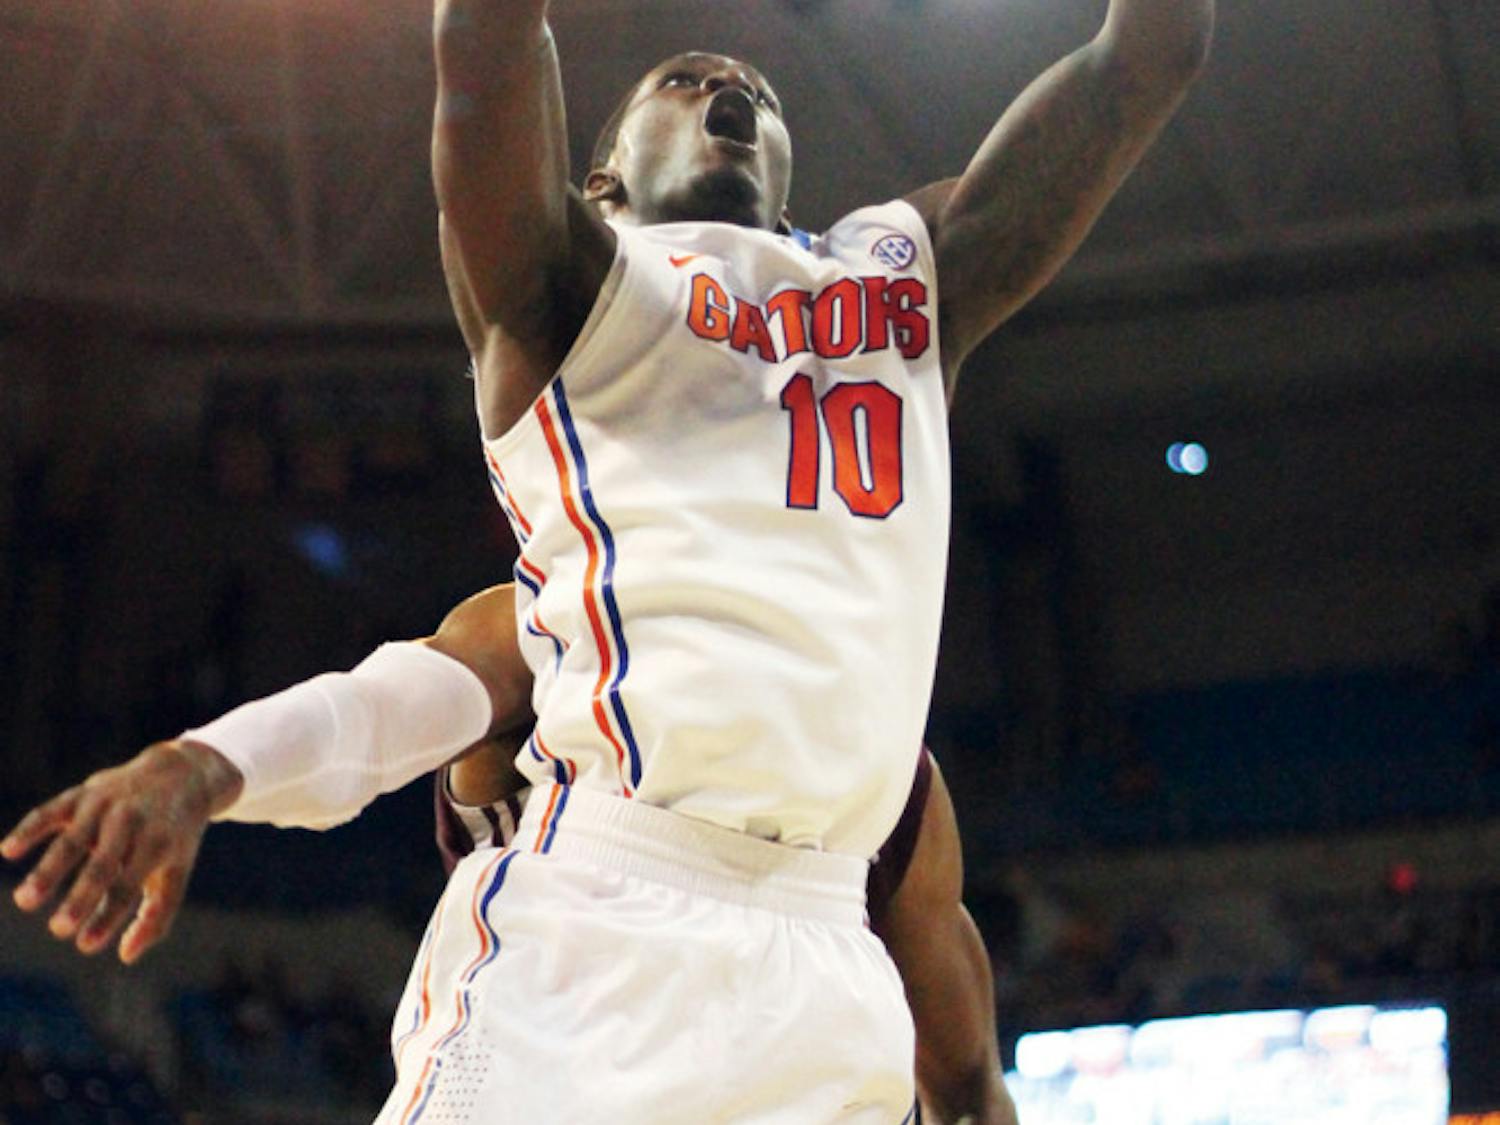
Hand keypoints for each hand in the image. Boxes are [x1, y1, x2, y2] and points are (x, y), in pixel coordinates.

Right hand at [1, 740, 242, 962]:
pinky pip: (51, 810)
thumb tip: (125, 956)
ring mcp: (106, 805)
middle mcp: (132, 823)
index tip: (85, 945)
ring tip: (25, 902)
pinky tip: (8, 851)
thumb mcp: (176, 872)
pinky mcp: (83, 793)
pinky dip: (30, 829)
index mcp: (157, 844)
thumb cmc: (173, 836)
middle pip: (102, 865)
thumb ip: (156, 916)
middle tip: (57, 930)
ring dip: (47, 870)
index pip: (128, 887)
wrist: (180, 773)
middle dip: (80, 898)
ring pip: (72, 839)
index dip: (107, 917)